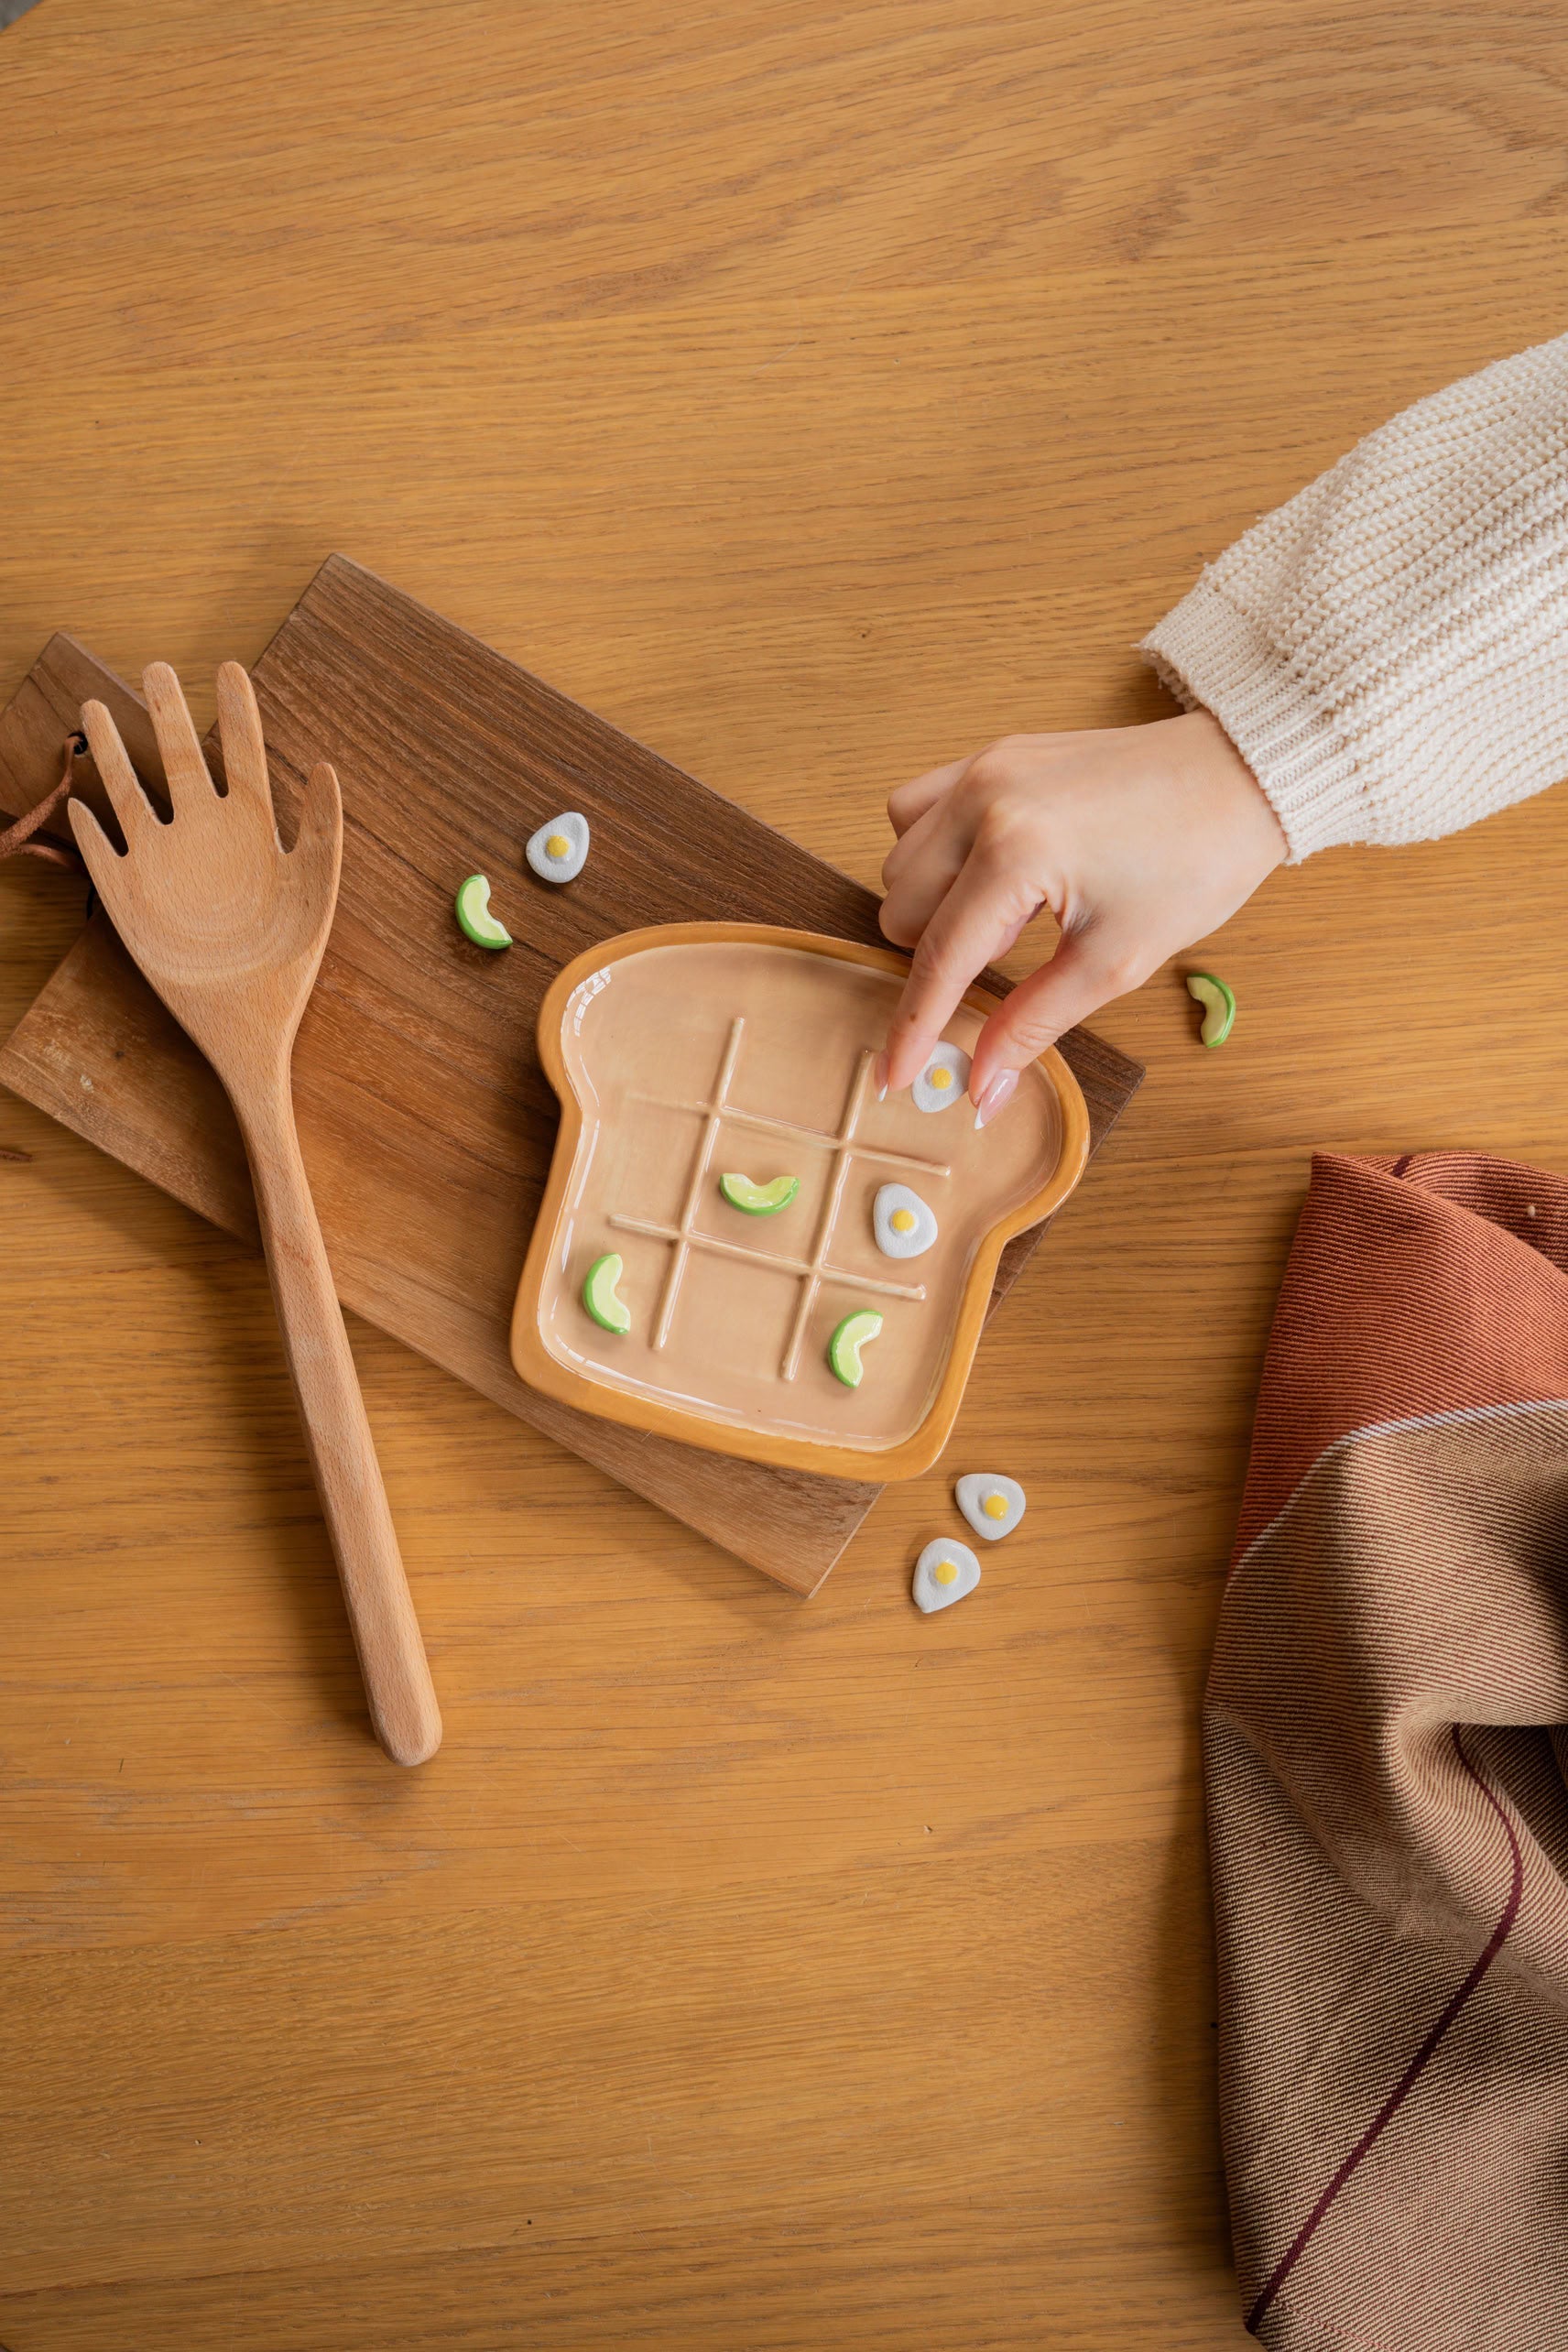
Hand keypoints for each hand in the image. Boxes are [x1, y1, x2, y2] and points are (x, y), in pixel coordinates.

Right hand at [877, 710, 1286, 1121]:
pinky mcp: (995, 754)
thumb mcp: (1116, 961)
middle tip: (1012, 957)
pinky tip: (985, 871)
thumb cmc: (1196, 862)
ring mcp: (985, 769)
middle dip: (939, 954)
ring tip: (1009, 914)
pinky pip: (919, 808)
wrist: (1243, 777)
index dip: (916, 1026)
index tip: (895, 1076)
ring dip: (935, 903)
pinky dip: (935, 851)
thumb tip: (980, 1088)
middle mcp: (984, 801)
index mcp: (1016, 853)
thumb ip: (1032, 1024)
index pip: (939, 958)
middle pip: (903, 908)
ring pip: (901, 859)